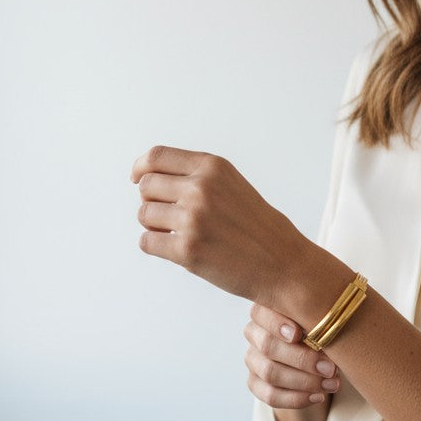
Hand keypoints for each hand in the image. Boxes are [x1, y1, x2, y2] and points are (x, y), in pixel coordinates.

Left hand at [131, 145, 309, 303]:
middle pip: (146, 186)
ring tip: (177, 234)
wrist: (283, 264)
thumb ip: (195, 176)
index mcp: (212, 167)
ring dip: (154, 226)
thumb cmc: (257, 227)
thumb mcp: (231, 185)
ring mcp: (192, 220)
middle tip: (169, 216)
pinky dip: (155, 246)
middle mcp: (200, 189)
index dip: (141, 168)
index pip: (156, 156)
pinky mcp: (187, 251)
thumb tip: (147, 176)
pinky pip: (147, 242)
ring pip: (143, 215)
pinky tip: (176, 249)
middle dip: (151, 201)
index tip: (137, 178)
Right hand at [244, 303, 340, 408]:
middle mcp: (254, 333)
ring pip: (270, 373)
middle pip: (268, 346)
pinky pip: (270, 395)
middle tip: (330, 368)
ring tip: (332, 384)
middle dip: (302, 359)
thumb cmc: (321, 335)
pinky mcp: (255, 383)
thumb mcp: (321, 325)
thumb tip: (330, 337)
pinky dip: (297, 398)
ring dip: (305, 381)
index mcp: (266, 311)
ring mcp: (253, 359)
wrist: (316, 364)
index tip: (299, 335)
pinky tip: (318, 397)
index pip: (261, 314)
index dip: (278, 324)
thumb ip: (319, 325)